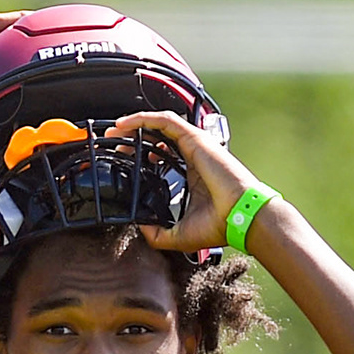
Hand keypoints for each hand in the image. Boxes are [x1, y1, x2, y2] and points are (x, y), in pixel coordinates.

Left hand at [106, 107, 262, 253]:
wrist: (240, 217)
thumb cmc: (220, 224)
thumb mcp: (179, 235)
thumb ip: (158, 234)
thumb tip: (140, 227)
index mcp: (191, 173)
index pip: (162, 155)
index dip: (141, 155)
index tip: (123, 162)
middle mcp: (192, 155)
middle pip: (157, 137)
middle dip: (133, 139)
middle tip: (113, 146)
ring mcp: (194, 144)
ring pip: (158, 124)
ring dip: (134, 124)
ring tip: (114, 132)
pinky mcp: (194, 138)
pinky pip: (164, 119)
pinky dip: (142, 118)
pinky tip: (124, 124)